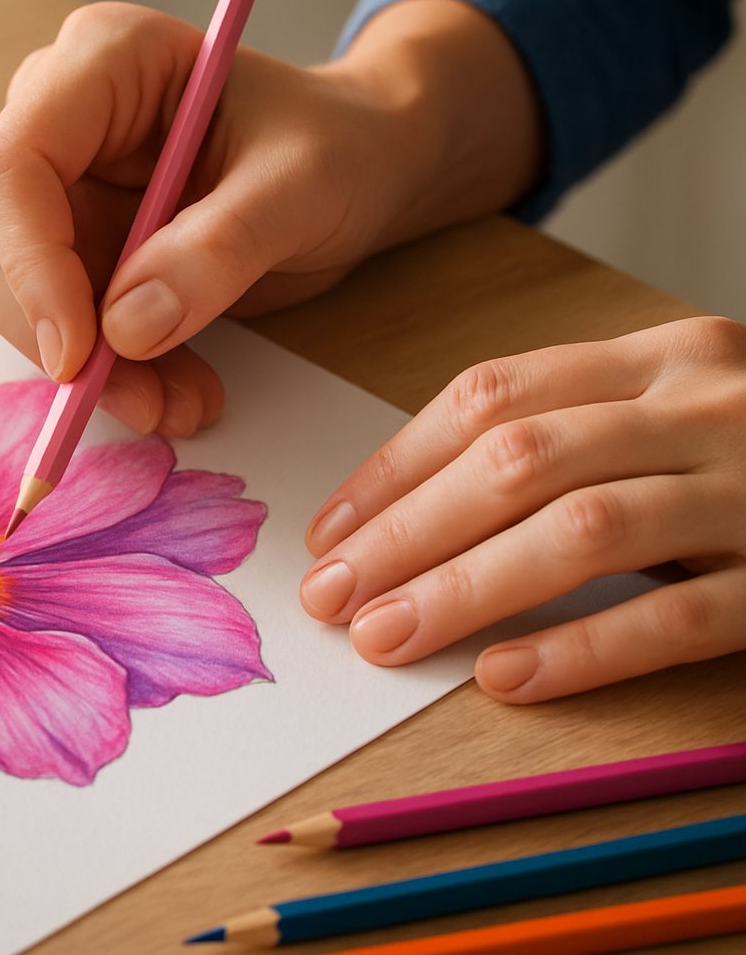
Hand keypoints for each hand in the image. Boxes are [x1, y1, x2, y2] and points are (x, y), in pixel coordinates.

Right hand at [0, 0, 538, 435]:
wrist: (363, 168)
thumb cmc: (339, 145)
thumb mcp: (303, 187)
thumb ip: (218, 249)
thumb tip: (126, 328)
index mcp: (104, 63)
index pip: (12, 165)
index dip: (30, 264)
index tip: (81, 353)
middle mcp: (60, 120)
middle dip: (60, 337)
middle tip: (144, 400)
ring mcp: (62, 190)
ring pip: (18, 299)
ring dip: (90, 372)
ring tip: (182, 403)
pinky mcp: (77, 251)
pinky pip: (62, 330)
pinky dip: (114, 378)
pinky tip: (179, 393)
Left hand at [301, 317, 745, 701]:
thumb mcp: (669, 410)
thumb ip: (564, 436)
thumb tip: (401, 517)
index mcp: (657, 354)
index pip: (489, 395)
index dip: (394, 467)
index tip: (327, 533)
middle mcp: (704, 402)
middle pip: (518, 459)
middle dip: (407, 533)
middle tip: (330, 599)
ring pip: (586, 526)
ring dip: (468, 586)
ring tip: (387, 640)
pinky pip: (685, 613)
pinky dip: (588, 646)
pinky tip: (508, 677)